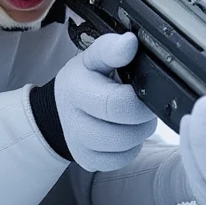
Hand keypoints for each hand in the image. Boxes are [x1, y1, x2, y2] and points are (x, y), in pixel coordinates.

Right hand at [54, 32, 157, 171]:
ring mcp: (80, 146)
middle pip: (125, 132)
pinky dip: (130, 147)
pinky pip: (122, 160)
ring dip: (139, 132)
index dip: (138, 100)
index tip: (140, 89)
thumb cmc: (84, 79)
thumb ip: (111, 49)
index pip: (115, 104)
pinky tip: (124, 130)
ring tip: (132, 116)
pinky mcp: (89, 161)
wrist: (62, 107)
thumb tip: (129, 43)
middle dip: (143, 117)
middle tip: (141, 103)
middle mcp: (74, 122)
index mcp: (76, 90)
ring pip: (127, 148)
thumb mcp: (93, 57)